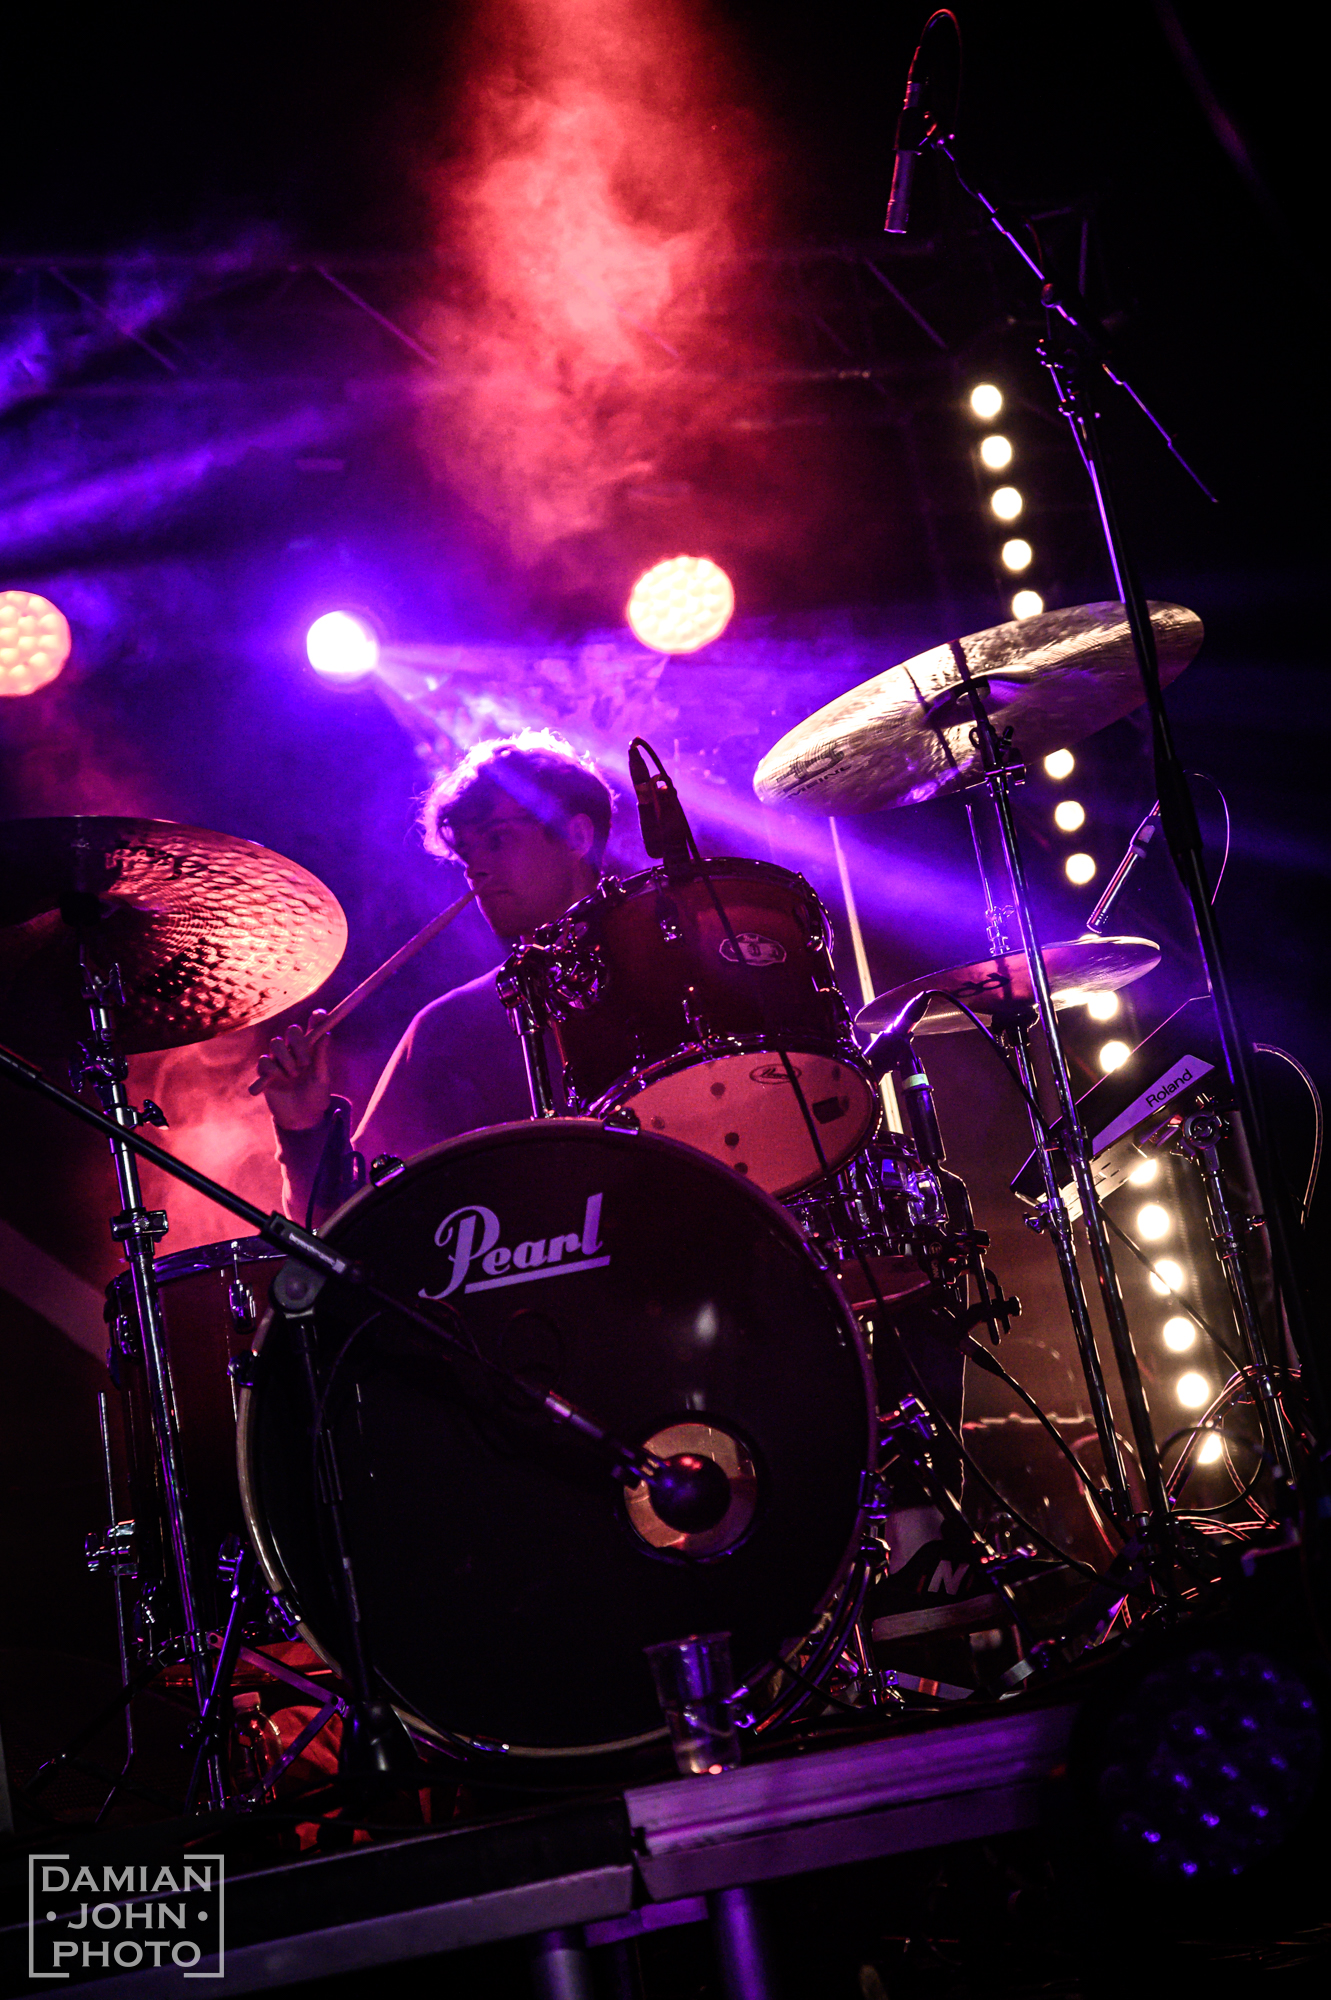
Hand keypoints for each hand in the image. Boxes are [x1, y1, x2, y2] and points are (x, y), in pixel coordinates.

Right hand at [253, 1011, 332, 1128]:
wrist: (301, 1118)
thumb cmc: (316, 1097)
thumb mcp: (322, 1078)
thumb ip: (322, 1057)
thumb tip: (327, 1033)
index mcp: (312, 1049)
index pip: (313, 1026)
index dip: (316, 1017)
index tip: (319, 1015)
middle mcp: (295, 1051)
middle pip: (292, 1030)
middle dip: (298, 1043)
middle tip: (305, 1062)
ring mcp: (279, 1060)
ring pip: (276, 1043)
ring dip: (285, 1059)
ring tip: (293, 1076)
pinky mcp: (266, 1072)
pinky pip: (264, 1061)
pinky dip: (272, 1070)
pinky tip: (279, 1080)